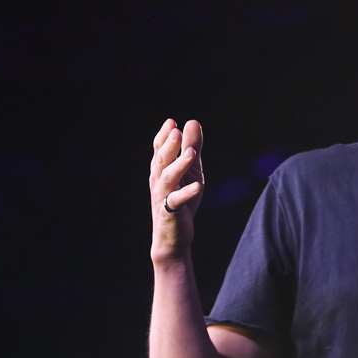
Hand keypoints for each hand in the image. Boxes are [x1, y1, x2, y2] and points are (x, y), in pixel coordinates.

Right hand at [150, 118, 205, 264]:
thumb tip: (193, 122)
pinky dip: (187, 193)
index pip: (159, 150)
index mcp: (161, 170)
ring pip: (167, 178)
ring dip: (179, 165)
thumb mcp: (191, 171)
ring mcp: (163, 196)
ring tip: (191, 153)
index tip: (171, 122)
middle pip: (161, 160)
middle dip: (169, 146)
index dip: (164, 136)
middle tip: (177, 131)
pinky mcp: (171, 212)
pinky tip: (198, 185)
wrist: (173, 236)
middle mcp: (158, 181)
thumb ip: (192, 148)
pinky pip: (177, 201)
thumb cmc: (181, 201)